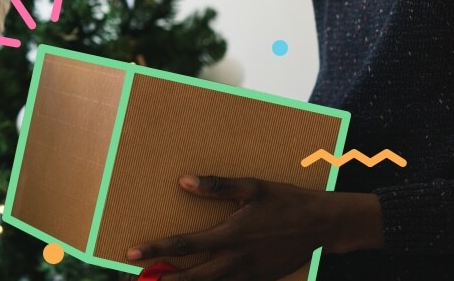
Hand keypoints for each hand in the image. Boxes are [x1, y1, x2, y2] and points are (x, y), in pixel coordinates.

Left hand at [127, 175, 382, 280]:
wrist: (322, 226)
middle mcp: (236, 260)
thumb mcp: (252, 187)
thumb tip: (183, 181)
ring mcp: (249, 275)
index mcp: (230, 235)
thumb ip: (217, 186)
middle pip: (192, 278)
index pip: (184, 245)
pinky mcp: (260, 280)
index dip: (156, 250)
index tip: (131, 254)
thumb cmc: (285, 201)